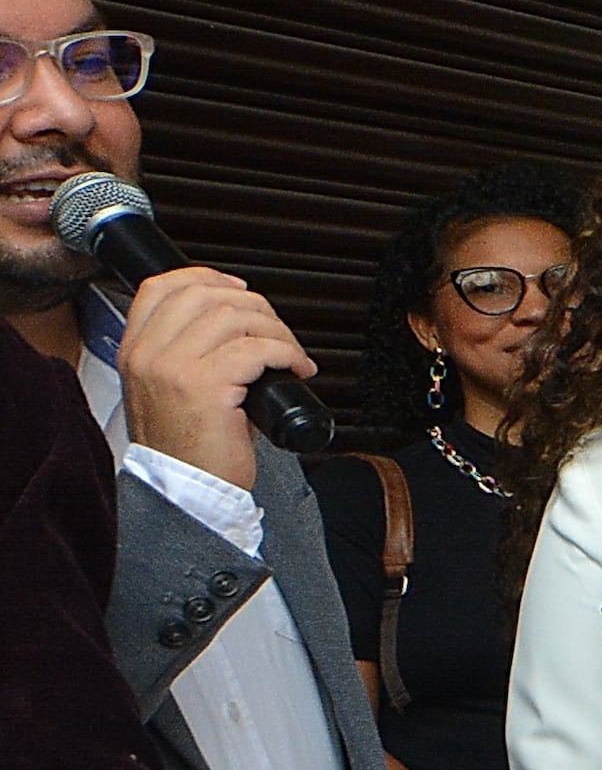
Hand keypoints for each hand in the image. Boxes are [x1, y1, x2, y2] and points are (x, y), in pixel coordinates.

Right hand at [110, 263, 312, 496]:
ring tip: (290, 355)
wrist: (187, 492)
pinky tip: (296, 369)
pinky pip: (257, 349)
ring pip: (235, 316)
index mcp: (135, 350)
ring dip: (277, 331)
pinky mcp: (205, 387)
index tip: (240, 290)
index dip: (208, 277)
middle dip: (255, 306)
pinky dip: (287, 353)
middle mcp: (148, 354)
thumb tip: (236, 317)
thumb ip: (187, 349)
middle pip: (205, 294)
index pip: (162, 287)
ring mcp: (172, 368)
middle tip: (277, 333)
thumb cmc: (189, 446)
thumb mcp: (171, 388)